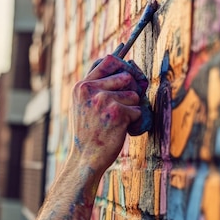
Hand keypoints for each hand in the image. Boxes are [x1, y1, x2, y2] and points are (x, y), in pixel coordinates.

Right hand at [71, 55, 145, 170]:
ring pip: (133, 95)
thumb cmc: (87, 132)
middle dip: (128, 91)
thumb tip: (117, 66)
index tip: (127, 70)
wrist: (85, 157)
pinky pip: (137, 110)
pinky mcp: (118, 113)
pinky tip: (120, 129)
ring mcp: (104, 100)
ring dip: (130, 108)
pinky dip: (133, 121)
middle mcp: (91, 90)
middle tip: (119, 106)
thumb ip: (94, 87)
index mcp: (81, 86)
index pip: (107, 62)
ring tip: (116, 121)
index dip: (121, 64)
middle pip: (125, 76)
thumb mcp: (82, 105)